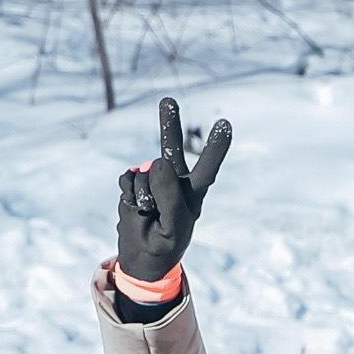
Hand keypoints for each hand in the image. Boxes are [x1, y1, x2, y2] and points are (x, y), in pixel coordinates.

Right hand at [113, 96, 230, 293]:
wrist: (142, 252)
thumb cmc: (166, 240)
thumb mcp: (174, 226)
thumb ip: (170, 197)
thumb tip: (157, 162)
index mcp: (193, 191)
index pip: (207, 167)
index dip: (215, 146)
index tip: (224, 123)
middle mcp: (173, 179)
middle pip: (171, 147)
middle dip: (168, 124)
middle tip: (167, 101)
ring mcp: (151, 179)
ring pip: (147, 173)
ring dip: (145, 196)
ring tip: (149, 213)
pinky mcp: (132, 182)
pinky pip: (129, 180)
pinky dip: (130, 196)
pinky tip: (136, 207)